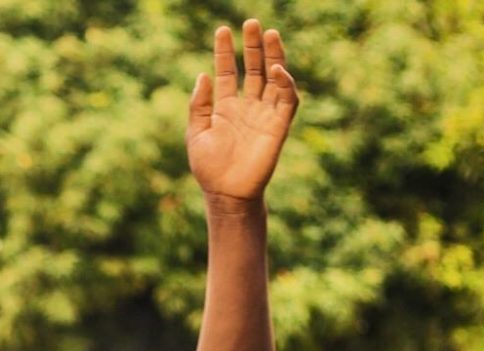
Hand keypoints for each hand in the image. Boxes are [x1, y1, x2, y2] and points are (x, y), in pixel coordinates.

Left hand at [186, 21, 298, 203]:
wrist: (226, 194)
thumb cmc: (209, 168)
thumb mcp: (196, 133)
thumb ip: (199, 105)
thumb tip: (202, 75)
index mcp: (225, 107)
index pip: (226, 72)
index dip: (224, 52)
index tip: (222, 30)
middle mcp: (247, 106)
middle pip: (253, 68)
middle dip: (253, 46)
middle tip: (251, 23)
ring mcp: (264, 113)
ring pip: (273, 77)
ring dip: (273, 56)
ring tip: (269, 33)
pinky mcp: (279, 124)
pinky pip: (287, 99)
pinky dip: (285, 83)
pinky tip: (276, 69)